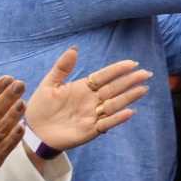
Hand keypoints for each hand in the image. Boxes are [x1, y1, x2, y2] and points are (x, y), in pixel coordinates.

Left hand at [24, 48, 152, 151]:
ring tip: (143, 89)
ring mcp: (92, 115)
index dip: (117, 70)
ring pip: (114, 104)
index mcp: (83, 87)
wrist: (34, 131)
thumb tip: (74, 48)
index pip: (104, 76)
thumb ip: (62, 68)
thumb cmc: (41, 107)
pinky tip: (129, 112)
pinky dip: (118, 118)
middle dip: (130, 81)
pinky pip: (107, 123)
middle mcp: (91, 100)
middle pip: (114, 89)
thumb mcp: (49, 84)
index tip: (132, 63)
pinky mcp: (90, 130)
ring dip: (129, 97)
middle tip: (146, 74)